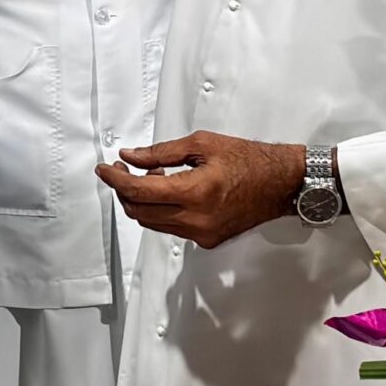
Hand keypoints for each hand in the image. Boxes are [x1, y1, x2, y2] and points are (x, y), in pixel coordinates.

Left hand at [95, 132, 308, 249]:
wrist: (281, 184)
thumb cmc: (249, 159)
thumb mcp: (202, 144)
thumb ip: (161, 152)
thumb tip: (131, 156)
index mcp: (194, 192)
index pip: (138, 191)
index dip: (115, 179)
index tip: (104, 169)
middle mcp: (195, 220)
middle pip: (140, 211)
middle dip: (125, 190)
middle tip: (125, 168)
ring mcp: (201, 234)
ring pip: (152, 223)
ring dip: (143, 200)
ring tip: (153, 175)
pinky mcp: (207, 241)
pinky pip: (171, 228)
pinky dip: (161, 210)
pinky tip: (170, 190)